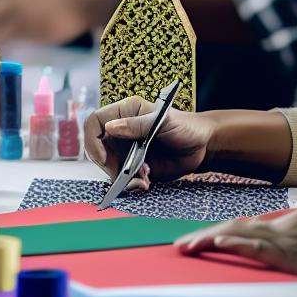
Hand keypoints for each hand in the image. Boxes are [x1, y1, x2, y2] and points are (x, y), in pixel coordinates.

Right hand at [82, 96, 212, 189]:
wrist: (203, 146)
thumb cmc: (185, 125)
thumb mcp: (162, 121)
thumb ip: (136, 125)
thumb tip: (109, 127)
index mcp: (123, 113)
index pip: (94, 123)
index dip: (93, 141)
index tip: (104, 158)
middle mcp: (120, 131)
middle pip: (97, 149)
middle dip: (110, 166)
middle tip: (127, 174)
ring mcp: (126, 150)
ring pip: (109, 167)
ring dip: (122, 178)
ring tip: (144, 179)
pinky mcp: (134, 166)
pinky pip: (122, 178)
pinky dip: (131, 184)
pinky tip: (146, 182)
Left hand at [174, 209, 296, 280]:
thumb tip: (283, 243)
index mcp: (294, 218)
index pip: (250, 224)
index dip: (223, 231)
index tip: (202, 238)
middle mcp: (288, 223)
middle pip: (238, 226)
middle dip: (206, 235)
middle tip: (181, 245)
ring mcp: (290, 237)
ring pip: (241, 235)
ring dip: (209, 240)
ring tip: (186, 247)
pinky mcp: (295, 253)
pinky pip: (259, 247)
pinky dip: (236, 244)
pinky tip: (218, 244)